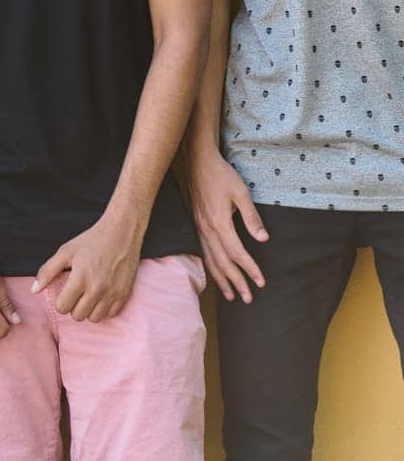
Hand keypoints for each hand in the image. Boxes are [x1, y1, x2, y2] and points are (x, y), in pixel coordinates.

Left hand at [32, 215, 143, 321]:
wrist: (121, 234)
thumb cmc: (91, 241)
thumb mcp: (65, 252)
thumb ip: (47, 271)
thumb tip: (34, 290)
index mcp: (79, 279)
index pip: (63, 307)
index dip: (60, 302)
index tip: (64, 293)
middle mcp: (97, 289)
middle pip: (78, 316)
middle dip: (73, 307)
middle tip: (76, 294)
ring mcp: (112, 293)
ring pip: (94, 318)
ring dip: (88, 310)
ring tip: (88, 296)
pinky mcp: (124, 295)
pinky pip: (110, 314)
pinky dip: (103, 309)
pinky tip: (100, 296)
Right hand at [183, 148, 268, 301]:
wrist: (198, 162)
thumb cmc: (221, 175)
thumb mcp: (241, 193)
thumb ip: (251, 217)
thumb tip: (263, 239)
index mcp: (220, 223)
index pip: (237, 253)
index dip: (250, 269)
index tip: (261, 282)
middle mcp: (207, 229)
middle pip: (222, 262)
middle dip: (236, 282)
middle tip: (248, 299)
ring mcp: (199, 228)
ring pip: (210, 260)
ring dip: (221, 279)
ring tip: (231, 295)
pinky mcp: (196, 225)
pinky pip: (203, 252)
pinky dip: (210, 267)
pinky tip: (215, 274)